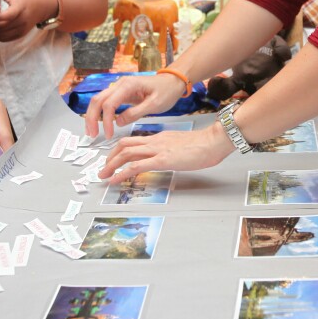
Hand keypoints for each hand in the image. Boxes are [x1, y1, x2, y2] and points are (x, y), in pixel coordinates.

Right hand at [83, 72, 186, 138]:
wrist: (172, 82)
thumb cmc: (166, 91)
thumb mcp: (155, 104)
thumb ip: (136, 113)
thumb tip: (118, 122)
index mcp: (128, 85)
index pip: (109, 104)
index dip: (106, 121)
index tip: (109, 135)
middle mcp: (120, 84)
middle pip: (97, 100)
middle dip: (91, 118)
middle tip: (92, 135)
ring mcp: (119, 88)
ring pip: (98, 100)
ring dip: (93, 115)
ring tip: (92, 132)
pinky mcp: (121, 93)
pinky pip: (106, 102)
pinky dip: (100, 113)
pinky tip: (99, 124)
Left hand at [97, 124, 233, 178]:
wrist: (213, 141)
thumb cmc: (204, 145)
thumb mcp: (182, 146)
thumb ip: (172, 151)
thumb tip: (168, 159)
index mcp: (160, 138)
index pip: (134, 142)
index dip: (120, 151)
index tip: (113, 160)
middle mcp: (155, 141)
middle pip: (124, 145)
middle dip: (110, 157)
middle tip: (103, 170)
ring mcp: (157, 150)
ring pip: (126, 153)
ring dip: (111, 165)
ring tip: (104, 176)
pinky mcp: (162, 160)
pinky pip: (136, 166)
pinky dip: (122, 173)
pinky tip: (115, 180)